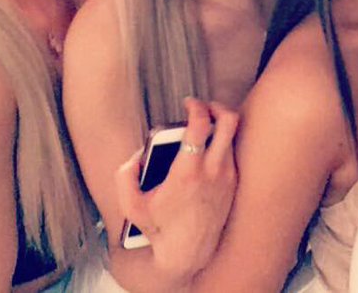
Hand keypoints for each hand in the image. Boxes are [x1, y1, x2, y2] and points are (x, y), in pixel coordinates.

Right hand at [116, 98, 238, 282]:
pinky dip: (222, 144)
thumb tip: (137, 156)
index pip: (200, 124)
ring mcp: (227, 177)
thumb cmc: (159, 228)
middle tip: (205, 107)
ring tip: (205, 126)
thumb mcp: (131, 205)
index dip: (196, 106)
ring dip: (220, 126)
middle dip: (217, 106)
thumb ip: (124, 175)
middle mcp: (213, 171)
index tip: (189, 103)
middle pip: (229, 121)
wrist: (188, 253)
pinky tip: (209, 147)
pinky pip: (232, 154)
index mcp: (188, 171)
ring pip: (232, 137)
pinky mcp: (233, 185)